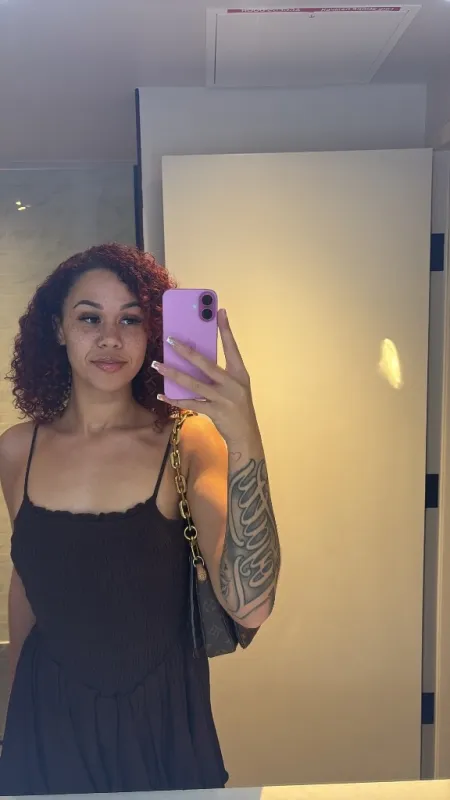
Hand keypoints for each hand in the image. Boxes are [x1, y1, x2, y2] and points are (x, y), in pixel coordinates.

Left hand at [152, 309, 259, 446]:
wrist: (246, 436)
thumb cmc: (237, 407)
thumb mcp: (236, 387)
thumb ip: (220, 374)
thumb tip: (196, 358)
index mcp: (240, 374)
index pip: (232, 347)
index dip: (226, 329)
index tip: (219, 311)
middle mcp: (233, 384)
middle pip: (206, 363)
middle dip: (186, 351)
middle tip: (170, 339)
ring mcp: (223, 399)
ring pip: (193, 383)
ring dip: (172, 373)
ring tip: (157, 364)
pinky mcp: (214, 412)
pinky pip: (190, 403)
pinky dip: (174, 399)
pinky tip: (161, 394)